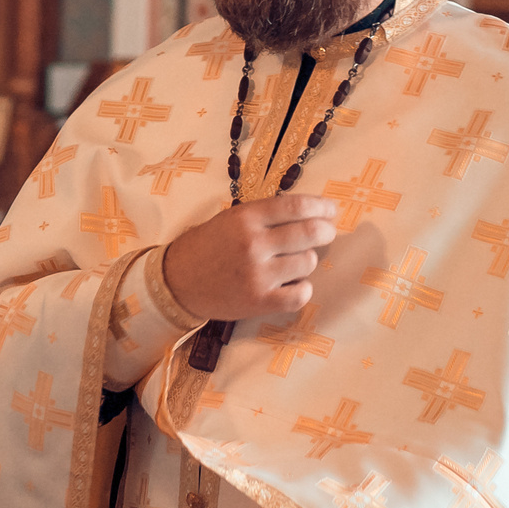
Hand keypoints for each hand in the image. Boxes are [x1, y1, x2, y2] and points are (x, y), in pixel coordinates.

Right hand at [160, 195, 338, 322]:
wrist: (178, 282)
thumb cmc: (208, 246)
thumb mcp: (231, 219)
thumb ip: (266, 215)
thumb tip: (312, 213)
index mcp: (245, 218)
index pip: (295, 206)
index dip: (320, 206)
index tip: (331, 210)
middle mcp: (253, 244)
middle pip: (309, 233)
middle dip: (325, 231)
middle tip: (326, 233)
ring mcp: (257, 275)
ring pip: (308, 263)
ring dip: (307, 260)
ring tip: (294, 262)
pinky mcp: (259, 301)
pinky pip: (300, 294)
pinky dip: (303, 288)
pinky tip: (293, 284)